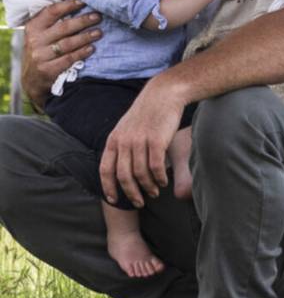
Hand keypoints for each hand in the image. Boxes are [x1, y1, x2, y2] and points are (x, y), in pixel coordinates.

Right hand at [21, 0, 101, 108]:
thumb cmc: (42, 49)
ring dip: (85, 37)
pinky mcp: (47, 69)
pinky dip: (81, 53)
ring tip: (99, 32)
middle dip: (83, 21)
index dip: (68, 5)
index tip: (84, 1)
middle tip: (98, 16)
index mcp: (33, 27)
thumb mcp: (41, 32)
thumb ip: (54, 17)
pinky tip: (92, 48)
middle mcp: (35, 40)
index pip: (51, 12)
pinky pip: (68, 59)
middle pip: (63, 27)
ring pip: (67, 43)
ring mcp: (40, 55)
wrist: (32, 79)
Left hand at [99, 75, 185, 207]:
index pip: (106, 170)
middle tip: (139, 202)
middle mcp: (124, 142)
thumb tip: (122, 167)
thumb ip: (122, 145)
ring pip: (141, 174)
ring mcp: (140, 141)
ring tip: (155, 192)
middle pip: (124, 176)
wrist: (163, 94)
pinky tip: (164, 181)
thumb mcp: (127, 127)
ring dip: (148, 187)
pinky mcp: (156, 141)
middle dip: (131, 193)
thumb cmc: (148, 112)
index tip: (114, 200)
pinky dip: (159, 178)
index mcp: (114, 140)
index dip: (108, 187)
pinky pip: (156, 167)